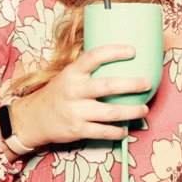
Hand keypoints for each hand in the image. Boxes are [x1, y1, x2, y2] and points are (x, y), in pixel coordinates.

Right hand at [8, 52, 149, 154]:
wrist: (34, 118)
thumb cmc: (58, 94)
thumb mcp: (68, 76)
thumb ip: (88, 70)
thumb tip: (119, 61)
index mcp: (72, 73)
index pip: (94, 57)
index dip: (114, 52)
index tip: (133, 50)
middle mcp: (74, 91)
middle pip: (108, 86)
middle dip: (132, 85)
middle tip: (147, 83)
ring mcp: (76, 111)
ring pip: (111, 112)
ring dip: (132, 111)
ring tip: (143, 109)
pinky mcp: (78, 130)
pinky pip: (104, 131)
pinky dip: (118, 131)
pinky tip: (125, 129)